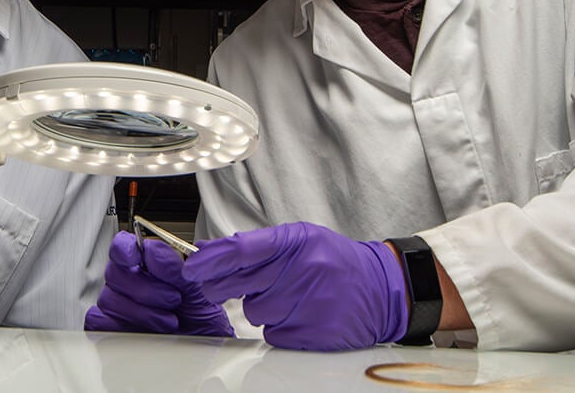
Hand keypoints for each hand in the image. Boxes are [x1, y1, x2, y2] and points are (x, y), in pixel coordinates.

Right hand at [85, 231, 231, 336]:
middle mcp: (130, 284)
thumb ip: (176, 267)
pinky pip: (99, 321)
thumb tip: (152, 251)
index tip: (136, 257)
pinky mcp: (112, 330)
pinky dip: (123, 326)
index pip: (123, 246)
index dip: (125, 249)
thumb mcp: (198, 290)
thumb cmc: (201, 319)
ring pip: (109, 299)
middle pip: (114, 273)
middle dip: (146, 288)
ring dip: (143, 312)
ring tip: (169, 321)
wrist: (204, 350)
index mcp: (148, 265)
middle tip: (173, 299)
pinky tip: (146, 332)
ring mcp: (119, 307)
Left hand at [183, 222, 407, 350]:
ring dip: (262, 307)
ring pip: (256, 312)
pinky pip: (275, 334)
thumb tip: (210, 252)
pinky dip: (280, 326)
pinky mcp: (315, 333)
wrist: (382, 289)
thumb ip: (257, 246)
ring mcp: (310, 304)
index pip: (241, 250)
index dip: (210, 260)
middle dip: (220, 287)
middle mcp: (303, 271)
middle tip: (214, 287)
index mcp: (297, 242)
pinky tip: (300, 315)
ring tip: (288, 297)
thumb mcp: (301, 240)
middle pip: (241, 284)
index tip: (191, 267)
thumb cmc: (335, 262)